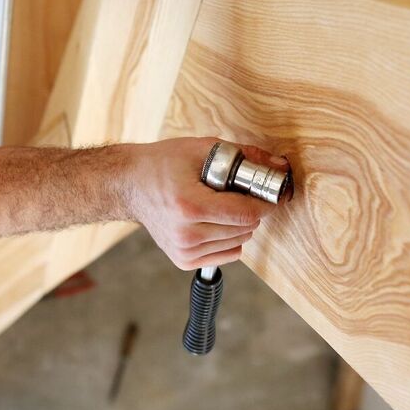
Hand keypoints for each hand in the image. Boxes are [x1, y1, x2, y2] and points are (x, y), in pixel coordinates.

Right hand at [125, 137, 289, 269]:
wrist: (130, 184)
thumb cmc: (163, 164)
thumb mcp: (203, 149)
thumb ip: (245, 156)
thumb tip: (280, 166)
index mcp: (189, 206)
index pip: (246, 214)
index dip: (264, 202)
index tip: (268, 192)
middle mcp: (186, 234)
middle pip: (245, 229)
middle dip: (250, 209)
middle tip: (237, 193)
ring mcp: (183, 251)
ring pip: (239, 242)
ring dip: (239, 224)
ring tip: (220, 205)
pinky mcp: (183, 260)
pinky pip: (228, 254)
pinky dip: (229, 238)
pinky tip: (214, 221)